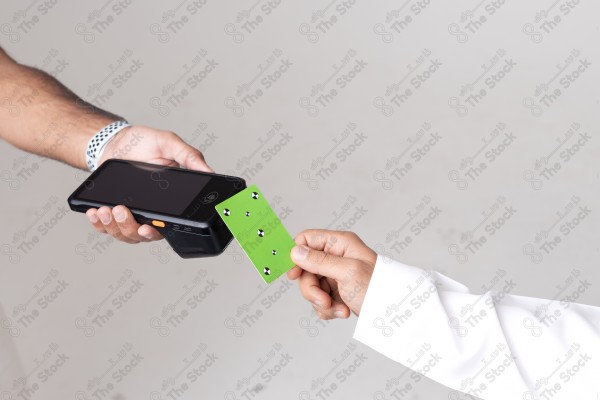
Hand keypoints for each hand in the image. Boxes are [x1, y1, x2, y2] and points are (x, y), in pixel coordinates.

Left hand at [85, 125, 213, 243]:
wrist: (116, 141)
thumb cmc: (145, 143)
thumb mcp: (170, 144)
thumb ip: (189, 156)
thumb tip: (210, 171)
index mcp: (168, 201)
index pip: (165, 226)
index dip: (155, 233)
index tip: (146, 229)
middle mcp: (151, 212)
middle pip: (142, 235)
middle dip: (129, 227)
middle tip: (121, 210)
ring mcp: (131, 213)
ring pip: (123, 234)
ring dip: (113, 225)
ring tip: (105, 209)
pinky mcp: (112, 212)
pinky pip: (105, 228)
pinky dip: (98, 224)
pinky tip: (94, 212)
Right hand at [287, 230, 376, 318]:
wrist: (394, 314)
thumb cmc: (379, 288)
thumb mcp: (347, 272)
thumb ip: (319, 261)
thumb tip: (296, 252)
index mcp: (340, 243)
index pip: (307, 240)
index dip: (297, 255)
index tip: (293, 274)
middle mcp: (337, 256)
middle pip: (305, 268)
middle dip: (311, 288)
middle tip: (323, 300)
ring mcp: (336, 275)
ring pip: (311, 286)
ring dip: (320, 302)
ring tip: (338, 309)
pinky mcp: (337, 292)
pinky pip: (319, 299)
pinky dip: (327, 309)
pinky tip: (342, 312)